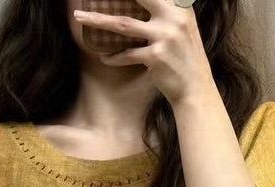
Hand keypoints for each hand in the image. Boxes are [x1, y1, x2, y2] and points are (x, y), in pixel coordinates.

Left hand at [73, 0, 212, 106]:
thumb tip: (140, 4)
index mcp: (179, 6)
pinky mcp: (155, 57)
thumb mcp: (182, 27)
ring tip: (79, 16)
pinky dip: (114, 57)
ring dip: (97, 19)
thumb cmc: (185, 58)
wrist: (196, 89)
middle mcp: (173, 17)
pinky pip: (127, 54)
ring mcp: (164, 37)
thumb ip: (165, 12)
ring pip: (123, 24)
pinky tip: (104, 57)